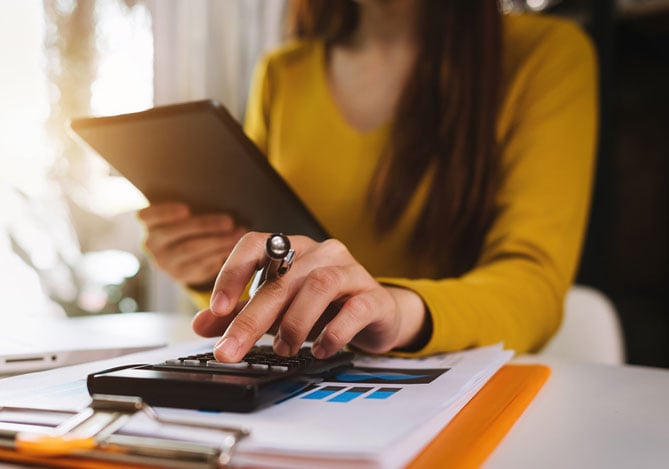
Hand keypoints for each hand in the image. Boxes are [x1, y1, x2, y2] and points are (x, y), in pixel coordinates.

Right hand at [137, 203, 246, 287]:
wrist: (180, 254)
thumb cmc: (186, 222)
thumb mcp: (182, 213)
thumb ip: (192, 206)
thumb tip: (221, 198)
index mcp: (148, 223)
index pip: (147, 215)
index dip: (165, 213)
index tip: (185, 209)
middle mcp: (151, 244)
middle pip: (175, 233)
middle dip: (205, 226)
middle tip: (229, 222)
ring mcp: (164, 262)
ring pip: (191, 250)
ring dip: (219, 241)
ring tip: (238, 234)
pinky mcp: (180, 275)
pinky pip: (201, 265)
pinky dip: (220, 254)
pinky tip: (234, 247)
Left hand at [191, 232, 428, 360]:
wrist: (376, 313)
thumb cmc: (324, 307)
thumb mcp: (277, 309)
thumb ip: (240, 313)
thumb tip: (201, 324)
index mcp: (292, 249)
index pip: (255, 245)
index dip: (232, 273)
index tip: (216, 309)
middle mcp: (320, 252)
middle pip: (282, 279)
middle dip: (252, 319)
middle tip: (231, 350)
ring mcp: (350, 271)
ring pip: (319, 285)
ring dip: (295, 323)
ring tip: (284, 348)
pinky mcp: (373, 296)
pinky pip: (354, 310)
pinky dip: (333, 333)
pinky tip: (320, 350)